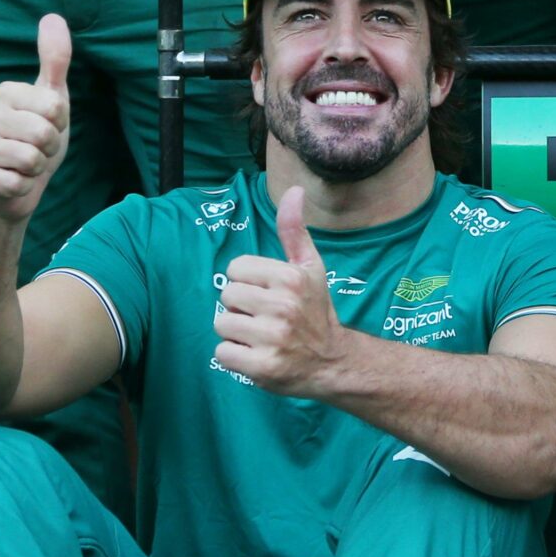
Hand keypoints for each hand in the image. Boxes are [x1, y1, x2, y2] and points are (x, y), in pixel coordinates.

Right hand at [0, 16, 73, 222]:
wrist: (20, 187)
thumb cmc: (37, 140)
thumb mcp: (54, 99)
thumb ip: (55, 60)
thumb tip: (52, 17)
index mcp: (5, 93)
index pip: (54, 107)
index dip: (59, 124)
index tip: (48, 127)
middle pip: (41, 133)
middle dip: (49, 148)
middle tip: (38, 150)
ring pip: (28, 160)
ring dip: (35, 170)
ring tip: (25, 167)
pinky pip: (11, 184)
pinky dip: (20, 188)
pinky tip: (10, 182)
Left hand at [213, 186, 351, 395]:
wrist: (334, 362)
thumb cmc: (316, 311)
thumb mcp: (310, 267)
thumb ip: (294, 230)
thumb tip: (294, 190)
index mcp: (290, 277)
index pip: (234, 269)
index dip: (247, 283)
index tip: (268, 295)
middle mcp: (283, 306)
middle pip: (226, 296)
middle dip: (241, 308)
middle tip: (266, 319)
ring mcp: (273, 338)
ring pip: (221, 324)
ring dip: (236, 333)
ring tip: (261, 338)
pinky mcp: (263, 367)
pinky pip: (222, 353)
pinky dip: (235, 358)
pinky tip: (257, 356)